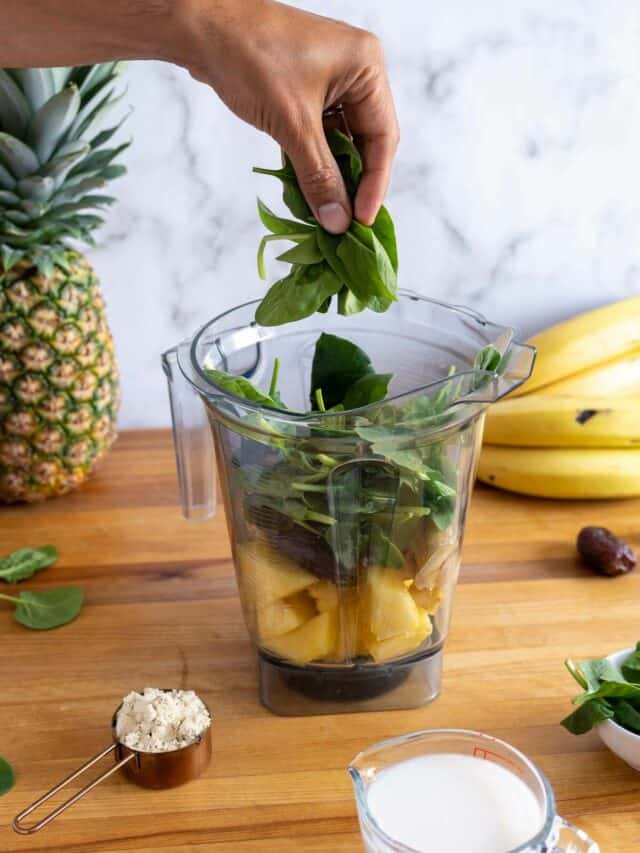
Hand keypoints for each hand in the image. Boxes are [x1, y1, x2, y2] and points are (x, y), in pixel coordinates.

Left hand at [179, 0, 398, 231]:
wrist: (200, 27)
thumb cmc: (250, 58)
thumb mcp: (293, 124)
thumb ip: (319, 176)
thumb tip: (338, 222)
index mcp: (366, 68)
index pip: (383, 138)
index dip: (375, 185)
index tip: (361, 221)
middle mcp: (355, 72)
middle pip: (365, 142)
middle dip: (353, 183)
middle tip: (343, 223)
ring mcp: (330, 81)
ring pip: (340, 142)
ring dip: (331, 176)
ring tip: (324, 213)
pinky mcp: (305, 91)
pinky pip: (319, 135)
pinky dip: (312, 162)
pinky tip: (306, 190)